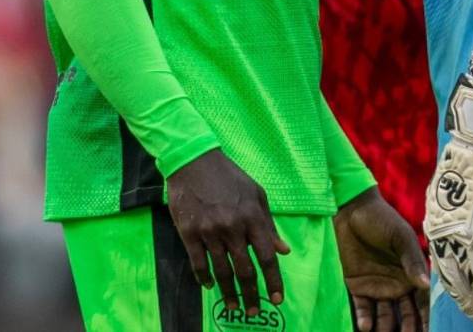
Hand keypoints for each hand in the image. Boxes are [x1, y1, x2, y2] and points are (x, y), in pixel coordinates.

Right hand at [167, 149, 290, 314]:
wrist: (193, 160)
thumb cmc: (228, 176)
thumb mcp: (256, 193)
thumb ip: (269, 224)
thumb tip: (284, 250)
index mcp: (252, 217)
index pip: (267, 257)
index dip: (273, 281)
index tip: (277, 300)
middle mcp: (233, 227)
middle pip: (245, 270)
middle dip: (251, 295)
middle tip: (253, 311)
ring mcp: (209, 231)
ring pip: (222, 272)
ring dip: (229, 293)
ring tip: (233, 307)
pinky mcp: (189, 232)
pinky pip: (198, 264)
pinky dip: (205, 279)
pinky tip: (210, 286)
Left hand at [335, 188, 428, 331]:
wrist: (350, 209)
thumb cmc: (381, 219)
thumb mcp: (400, 237)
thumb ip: (412, 260)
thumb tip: (426, 285)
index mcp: (411, 274)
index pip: (422, 303)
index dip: (426, 319)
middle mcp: (396, 285)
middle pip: (405, 315)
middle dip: (408, 329)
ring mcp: (376, 287)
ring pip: (385, 317)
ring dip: (385, 329)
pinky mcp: (356, 286)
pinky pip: (362, 308)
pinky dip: (364, 320)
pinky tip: (366, 326)